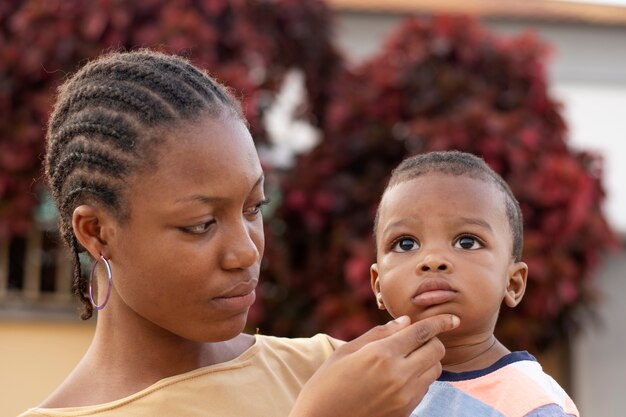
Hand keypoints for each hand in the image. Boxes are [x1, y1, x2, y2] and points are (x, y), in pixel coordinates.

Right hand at [289, 314, 458, 416]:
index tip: (452, 318)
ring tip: (408, 357)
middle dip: (432, 339)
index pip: (422, 332)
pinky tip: (402, 375)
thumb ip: (379, 334)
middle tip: (417, 338)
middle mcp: (398, 375)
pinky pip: (425, 387)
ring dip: (428, 359)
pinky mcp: (405, 411)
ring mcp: (404, 396)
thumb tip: (406, 322)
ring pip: (435, 369)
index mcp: (381, 355)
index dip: (440, 321)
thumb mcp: (346, 351)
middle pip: (436, 350)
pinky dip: (421, 377)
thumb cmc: (327, 383)